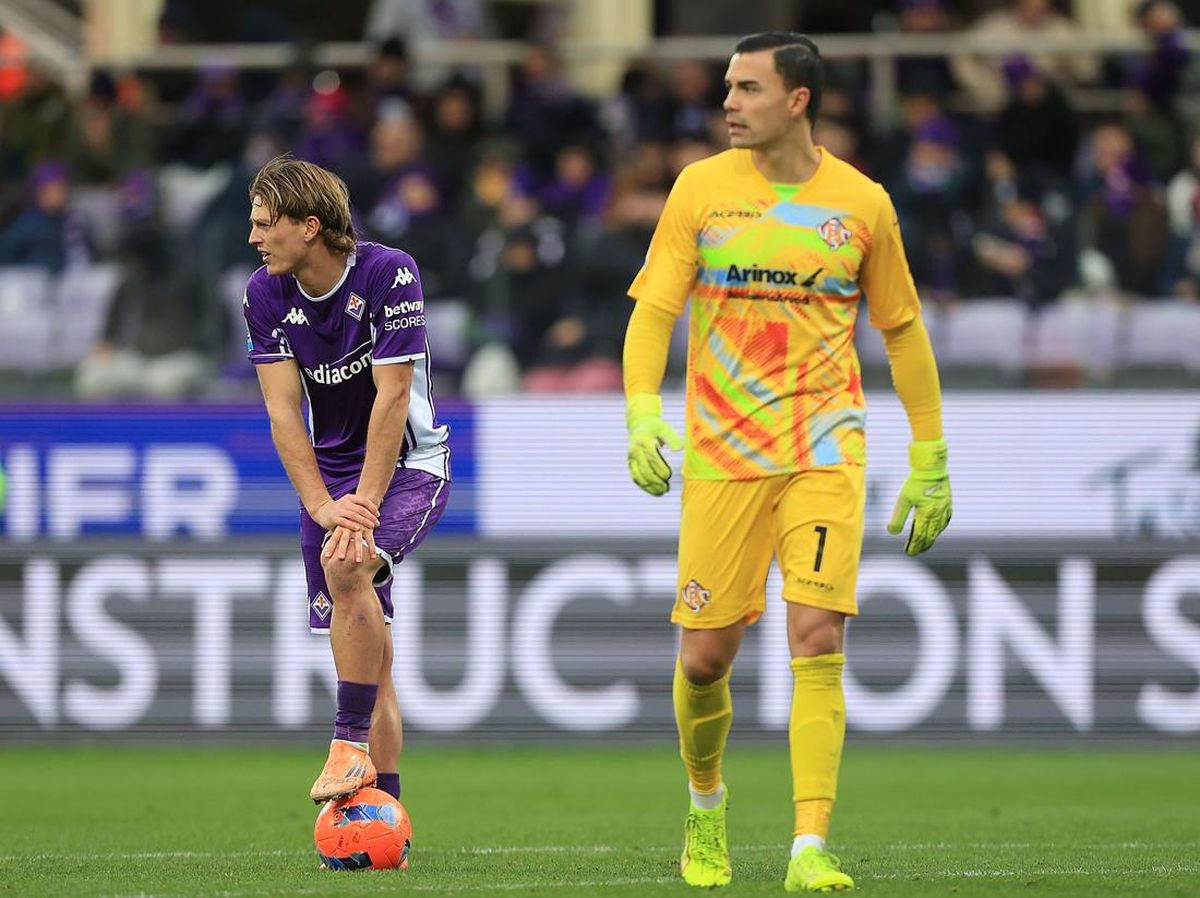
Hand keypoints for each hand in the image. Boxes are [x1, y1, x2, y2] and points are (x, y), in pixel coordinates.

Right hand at [310, 493, 379, 531]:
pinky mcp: (334, 518)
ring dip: (364, 521)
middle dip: (370, 517)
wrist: (322, 511)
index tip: (378, 515)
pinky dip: (352, 525)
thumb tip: (378, 507)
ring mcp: (339, 510)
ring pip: (354, 515)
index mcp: (350, 498)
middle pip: (361, 509)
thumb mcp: (349, 504)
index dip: (372, 508)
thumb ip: (360, 506)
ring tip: (371, 526)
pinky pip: (344, 522)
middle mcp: (345, 503)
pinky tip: (358, 529)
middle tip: (377, 523)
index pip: (364, 501)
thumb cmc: (340, 509)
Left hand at [323, 523, 377, 564]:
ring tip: (358, 561)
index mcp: (340, 527)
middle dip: (342, 549)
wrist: (361, 505)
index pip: (333, 538)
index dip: (330, 547)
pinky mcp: (368, 528)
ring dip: (358, 551)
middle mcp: (348, 527)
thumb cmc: (348, 520)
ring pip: (358, 541)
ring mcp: (358, 527)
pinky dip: (372, 548)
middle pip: (344, 539)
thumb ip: (335, 535)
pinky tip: (372, 557)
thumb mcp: (340, 525)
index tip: (326, 556)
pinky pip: (370, 539)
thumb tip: (324, 546)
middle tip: (340, 558)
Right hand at [626, 393, 683, 496]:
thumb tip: (680, 449)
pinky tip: (655, 492)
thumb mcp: (664, 428)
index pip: (651, 457)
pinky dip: (644, 487)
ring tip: (662, 492)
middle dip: (656, 480)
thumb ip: (672, 438)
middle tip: (667, 487)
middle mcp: (634, 450)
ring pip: (638, 476)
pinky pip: (635, 478)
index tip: (669, 476)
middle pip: (644, 469)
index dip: (659, 468)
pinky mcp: (630, 464)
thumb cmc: (655, 427)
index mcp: (643, 440)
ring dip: (649, 486)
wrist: (638, 424)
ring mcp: (631, 458)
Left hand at [887, 438, 951, 555]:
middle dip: (922, 546)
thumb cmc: (915, 483)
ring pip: (938, 530)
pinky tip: (937, 530)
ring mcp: (945, 510)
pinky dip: (940, 529)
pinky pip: (945, 521)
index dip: (914, 546)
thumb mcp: (903, 500)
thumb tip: (892, 532)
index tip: (909, 552)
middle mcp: (938, 515)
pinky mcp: (948, 503)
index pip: (920, 536)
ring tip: (924, 545)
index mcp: (927, 515)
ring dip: (931, 539)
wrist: (932, 468)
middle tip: (914, 552)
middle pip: (930, 536)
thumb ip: (898, 517)